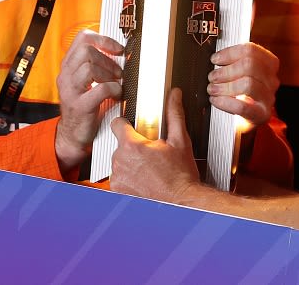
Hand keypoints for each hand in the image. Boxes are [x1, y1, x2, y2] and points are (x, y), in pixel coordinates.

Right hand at [54, 29, 124, 171]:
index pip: (82, 38)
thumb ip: (97, 66)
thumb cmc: (84, 106)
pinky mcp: (80, 107)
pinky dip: (113, 89)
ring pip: (89, 67)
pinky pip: (100, 89)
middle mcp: (66, 76)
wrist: (73, 136)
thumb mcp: (86, 82)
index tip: (118, 48)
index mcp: (68, 67)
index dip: (103, 39)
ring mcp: (70, 91)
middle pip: (86, 51)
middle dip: (107, 58)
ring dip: (109, 73)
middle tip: (118, 70)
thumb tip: (121, 53)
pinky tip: (116, 94)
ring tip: (116, 82)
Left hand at [109, 87, 200, 201]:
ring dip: (130, 163)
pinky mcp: (117, 191)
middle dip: (133, 146)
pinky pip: (118, 178)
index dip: (126, 124)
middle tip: (149, 152)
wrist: (181, 203)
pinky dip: (128, 177)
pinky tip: (144, 179)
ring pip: (119, 161)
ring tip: (148, 167)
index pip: (117, 123)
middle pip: (120, 144)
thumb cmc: (180, 176)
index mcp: (132, 146)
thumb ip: (174, 114)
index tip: (133, 127)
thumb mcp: (180, 140)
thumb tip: (174, 96)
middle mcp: (120, 162)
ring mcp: (117, 178)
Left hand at [208, 42, 278, 125]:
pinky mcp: (262, 115)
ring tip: (212, 89)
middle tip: (212, 77)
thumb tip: (216, 56)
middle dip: (226, 70)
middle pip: (250, 65)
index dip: (230, 53)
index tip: (215, 59)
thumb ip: (233, 61)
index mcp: (268, 64)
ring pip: (248, 84)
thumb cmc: (240, 93)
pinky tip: (216, 100)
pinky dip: (225, 102)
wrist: (244, 121)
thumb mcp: (239, 73)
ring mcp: (269, 98)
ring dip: (224, 86)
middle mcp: (272, 80)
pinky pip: (243, 107)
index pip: (251, 50)